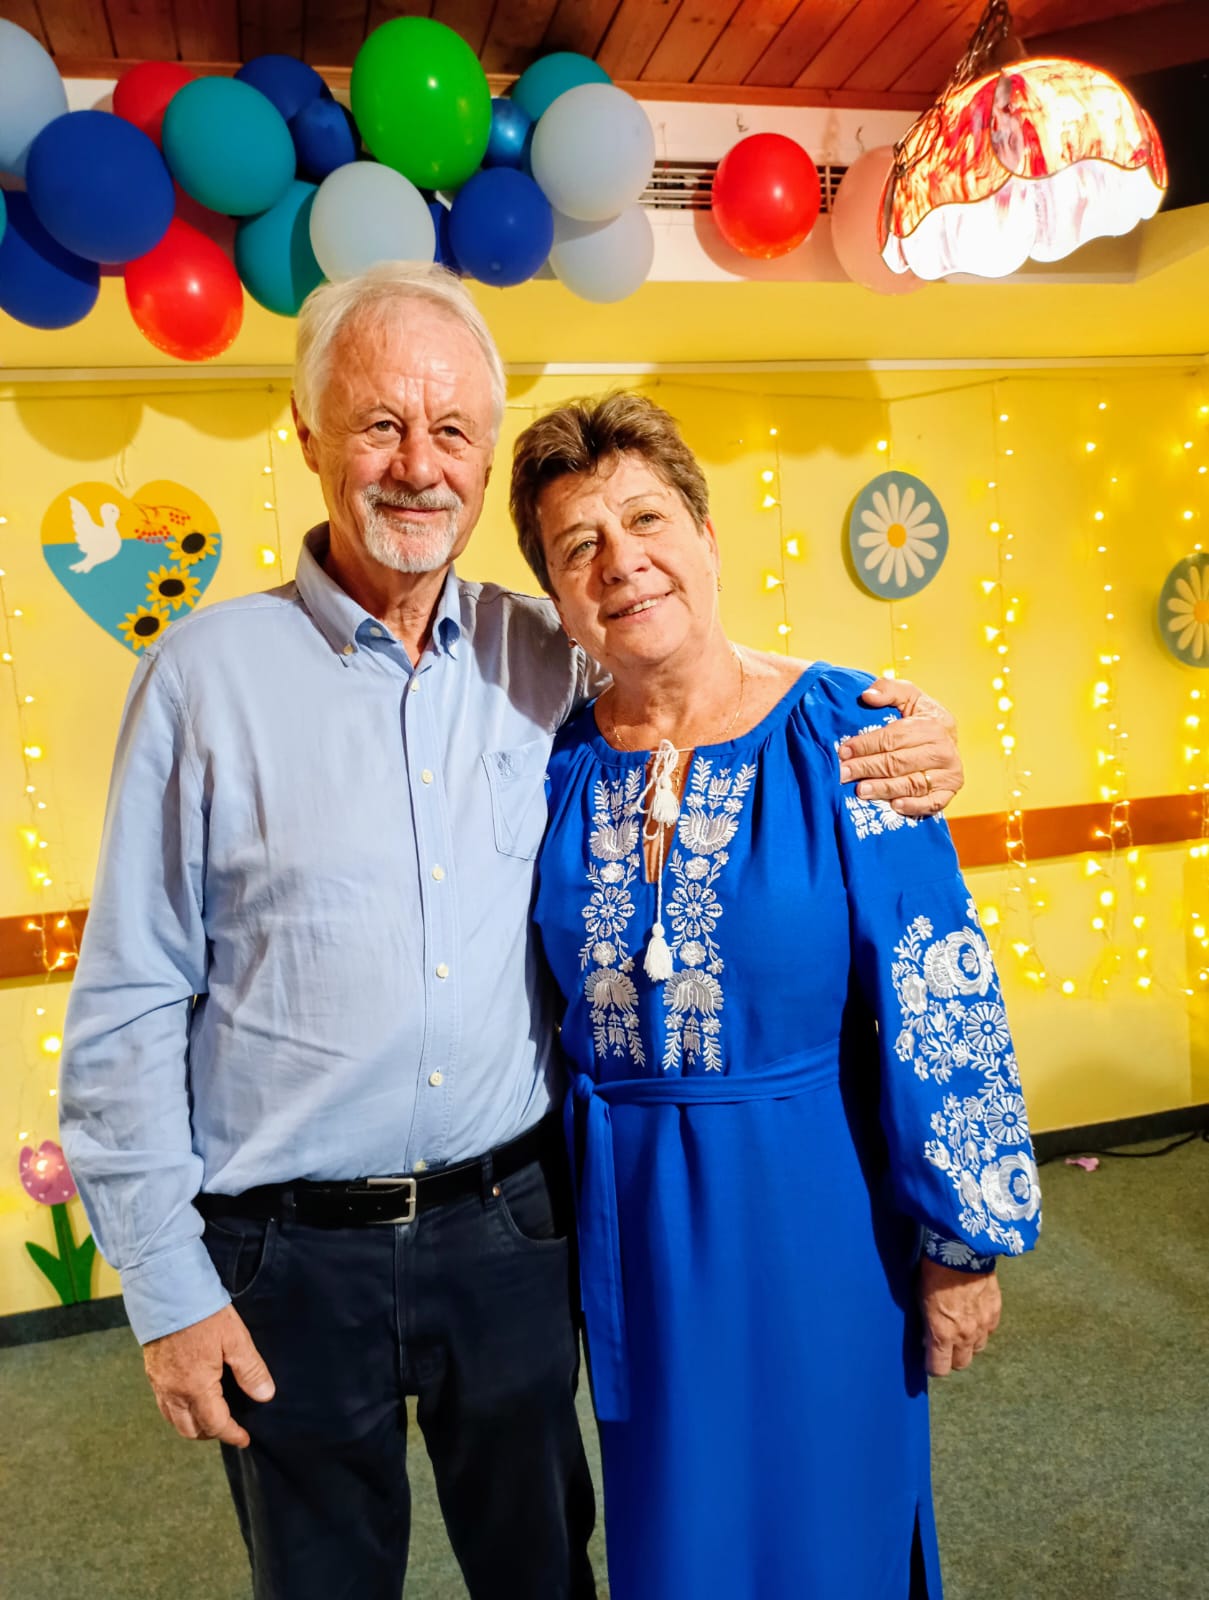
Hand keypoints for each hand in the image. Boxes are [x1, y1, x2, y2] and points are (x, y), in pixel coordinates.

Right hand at [143, 1304, 274, 1447]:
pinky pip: (163, 1404)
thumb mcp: (235, 1339)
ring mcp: (159, 1383)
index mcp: (196, 1387)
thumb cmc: (204, 1313)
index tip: (244, 1439)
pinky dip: (178, 1410)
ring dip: (192, 1424)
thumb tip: (264, 1396)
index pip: (215, 1424)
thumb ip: (250, 1370)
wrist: (168, 1291)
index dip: (231, 1434)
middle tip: (228, 1427)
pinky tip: (191, 1397)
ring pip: (174, 1419)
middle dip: (210, 1433)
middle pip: (190, 1429)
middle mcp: (173, 1391)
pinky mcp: (152, 1372)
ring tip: (211, 1416)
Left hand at [838, 678, 963, 816]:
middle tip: (843, 774)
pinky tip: (894, 806)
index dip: (866, 745)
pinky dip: (914, 805)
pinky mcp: (950, 791)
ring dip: (884, 788)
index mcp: (931, 725)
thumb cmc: (921, 716)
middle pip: (898, 762)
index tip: (843, 751)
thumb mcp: (908, 695)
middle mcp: (943, 750)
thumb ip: (888, 689)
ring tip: (860, 790)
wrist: (948, 736)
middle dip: (867, 768)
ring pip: (912, 783)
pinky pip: (932, 803)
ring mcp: (949, 772)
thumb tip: (867, 696)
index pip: (893, 738)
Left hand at [919, 1259, 1000, 1375]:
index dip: (933, 1366)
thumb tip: (928, 1340)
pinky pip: (989, 1331)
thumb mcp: (921, 1301)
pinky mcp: (995, 1312)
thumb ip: (927, 1326)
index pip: (939, 1369)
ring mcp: (983, 1325)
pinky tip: (973, 1314)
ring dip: (968, 1343)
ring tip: (960, 1327)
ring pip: (977, 1349)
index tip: (929, 1357)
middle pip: (961, 1364)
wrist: (962, 1250)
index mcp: (943, 1334)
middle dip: (951, 1356)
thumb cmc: (934, 1273)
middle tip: (945, 1342)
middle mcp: (965, 1335)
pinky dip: (981, 1327)